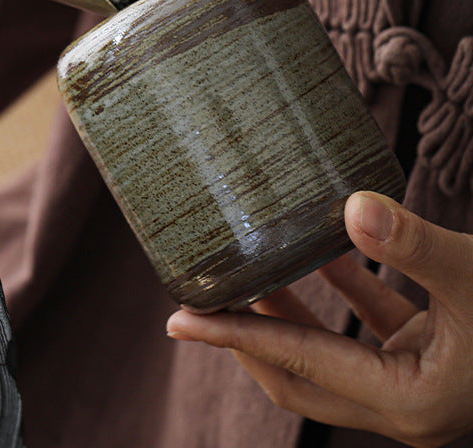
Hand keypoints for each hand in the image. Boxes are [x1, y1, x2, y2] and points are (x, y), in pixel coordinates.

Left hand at [166, 192, 472, 446]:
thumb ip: (414, 246)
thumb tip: (350, 205)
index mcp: (405, 403)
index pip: (291, 363)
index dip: (229, 336)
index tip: (176, 318)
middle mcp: (403, 402)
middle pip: (296, 372)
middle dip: (246, 333)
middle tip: (202, 295)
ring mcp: (417, 381)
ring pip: (329, 349)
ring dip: (289, 310)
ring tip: (249, 266)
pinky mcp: (433, 354)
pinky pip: (371, 324)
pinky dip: (343, 291)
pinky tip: (325, 249)